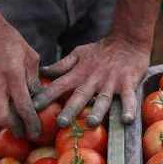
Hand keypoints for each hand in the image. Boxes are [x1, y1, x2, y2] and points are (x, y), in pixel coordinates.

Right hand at [0, 19, 42, 138]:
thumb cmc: (11, 44)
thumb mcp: (31, 58)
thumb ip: (35, 81)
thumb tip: (39, 103)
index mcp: (13, 74)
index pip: (23, 107)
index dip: (31, 123)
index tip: (36, 132)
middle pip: (2, 118)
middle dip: (15, 128)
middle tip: (24, 131)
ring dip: (3, 122)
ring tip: (14, 121)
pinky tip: (1, 107)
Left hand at [32, 35, 149, 126]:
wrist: (127, 40)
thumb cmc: (101, 51)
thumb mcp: (79, 54)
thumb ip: (62, 65)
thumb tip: (42, 71)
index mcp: (79, 73)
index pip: (59, 85)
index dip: (46, 95)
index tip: (33, 107)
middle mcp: (93, 79)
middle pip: (80, 95)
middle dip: (70, 109)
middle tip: (61, 123)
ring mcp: (111, 82)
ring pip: (103, 98)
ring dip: (98, 110)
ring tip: (92, 123)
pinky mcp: (128, 83)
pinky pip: (129, 98)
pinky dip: (129, 108)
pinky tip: (126, 120)